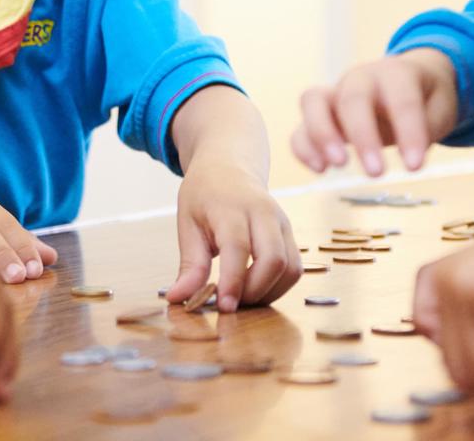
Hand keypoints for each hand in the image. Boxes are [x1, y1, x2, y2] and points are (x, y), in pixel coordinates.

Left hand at [167, 159, 301, 311]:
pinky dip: (278, 286)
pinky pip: (295, 268)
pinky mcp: (290, 234)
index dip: (233, 282)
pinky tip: (255, 289)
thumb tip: (178, 298)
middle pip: (274, 259)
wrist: (229, 165)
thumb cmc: (205, 194)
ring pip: (290, 267)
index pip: (238, 248)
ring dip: (269, 292)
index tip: (224, 307)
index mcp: (232, 207)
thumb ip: (190, 264)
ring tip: (242, 297)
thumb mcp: (187, 223)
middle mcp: (264, 213)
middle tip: (230, 303)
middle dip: (255, 291)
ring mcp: (282, 223)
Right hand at [293, 48, 457, 174]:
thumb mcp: (441, 108)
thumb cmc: (424, 96)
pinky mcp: (321, 114)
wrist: (408, 79)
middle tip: (376, 172)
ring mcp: (336, 93)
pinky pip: (301, 126)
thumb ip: (428, 127)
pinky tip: (320, 170)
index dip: (408, 132)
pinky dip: (304, 147)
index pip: (401, 98)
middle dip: (362, 136)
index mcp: (396, 72)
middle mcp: (361, 78)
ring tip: (337, 165)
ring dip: (322, 134)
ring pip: (313, 101)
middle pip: (353, 98)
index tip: (415, 166)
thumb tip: (410, 156)